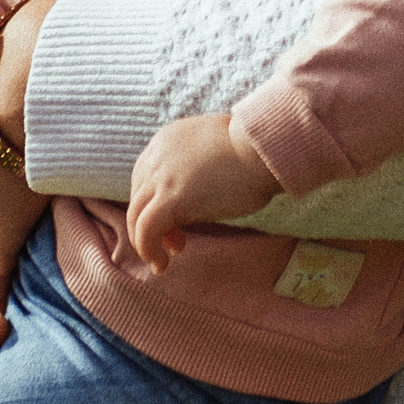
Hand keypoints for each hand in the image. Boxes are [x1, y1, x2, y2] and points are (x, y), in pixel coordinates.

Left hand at [125, 112, 275, 265]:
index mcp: (167, 139)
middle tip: (176, 243)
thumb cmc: (256, 152)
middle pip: (138, 197)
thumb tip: (199, 190)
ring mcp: (162, 175)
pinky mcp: (171, 198)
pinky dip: (148, 249)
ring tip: (163, 260)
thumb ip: (198, 164)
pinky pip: (146, 230)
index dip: (153, 203)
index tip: (175, 224)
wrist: (266, 150)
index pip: (144, 177)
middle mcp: (158, 154)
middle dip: (151, 224)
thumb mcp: (215, 149)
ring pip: (136, 215)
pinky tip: (162, 264)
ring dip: (146, 242)